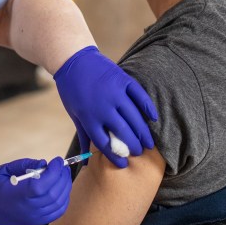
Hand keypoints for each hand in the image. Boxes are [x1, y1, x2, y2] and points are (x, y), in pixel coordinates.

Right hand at [0, 157, 70, 224]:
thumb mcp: (4, 169)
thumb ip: (25, 164)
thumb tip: (44, 163)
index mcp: (17, 195)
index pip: (42, 185)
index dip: (54, 171)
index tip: (57, 160)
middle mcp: (27, 209)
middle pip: (54, 194)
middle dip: (62, 177)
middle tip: (62, 165)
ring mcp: (33, 218)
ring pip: (59, 203)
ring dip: (65, 187)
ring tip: (63, 174)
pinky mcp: (37, 222)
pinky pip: (57, 212)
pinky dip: (64, 199)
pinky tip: (61, 188)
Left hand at [53, 46, 157, 167]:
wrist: (73, 61)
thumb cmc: (72, 90)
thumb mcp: (74, 114)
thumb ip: (83, 135)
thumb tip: (86, 161)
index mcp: (88, 117)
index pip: (105, 143)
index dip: (116, 156)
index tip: (124, 163)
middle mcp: (103, 107)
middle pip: (123, 132)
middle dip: (133, 146)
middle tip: (140, 153)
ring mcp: (114, 92)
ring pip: (134, 117)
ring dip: (143, 132)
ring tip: (149, 143)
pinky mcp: (122, 80)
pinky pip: (139, 96)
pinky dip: (148, 107)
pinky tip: (153, 118)